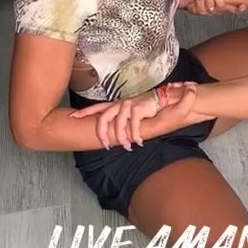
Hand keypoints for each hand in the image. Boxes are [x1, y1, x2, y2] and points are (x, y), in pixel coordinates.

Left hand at [68, 84, 194, 149]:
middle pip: (104, 115)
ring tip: (126, 146)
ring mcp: (131, 104)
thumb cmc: (157, 110)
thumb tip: (118, 133)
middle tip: (102, 144)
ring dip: (121, 137)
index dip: (86, 112)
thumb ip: (127, 121)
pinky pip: (133, 124)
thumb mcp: (139, 116)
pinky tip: (138, 141)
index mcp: (120, 104)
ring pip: (118, 122)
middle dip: (101, 131)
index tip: (72, 117)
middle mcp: (123, 103)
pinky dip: (135, 134)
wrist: (174, 101)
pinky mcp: (141, 107)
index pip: (99, 107)